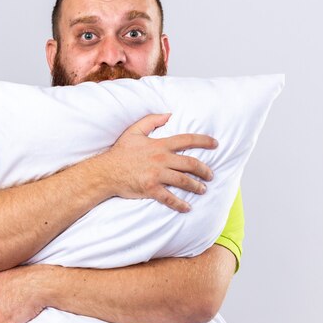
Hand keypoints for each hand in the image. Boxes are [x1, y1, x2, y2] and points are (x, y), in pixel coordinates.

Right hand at [99, 113, 216, 211]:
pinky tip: (187, 208)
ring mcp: (156, 175)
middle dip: (204, 170)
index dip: (204, 141)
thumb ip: (151, 120)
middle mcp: (161, 159)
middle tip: (211, 175)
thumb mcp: (134, 131)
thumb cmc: (120, 152)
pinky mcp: (151, 188)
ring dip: (196, 186)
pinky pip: (169, 198)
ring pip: (184, 181)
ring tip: (203, 190)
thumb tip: (169, 114)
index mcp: (159, 145)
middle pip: (190, 163)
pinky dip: (180, 204)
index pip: (187, 140)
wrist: (106, 171)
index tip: (216, 144)